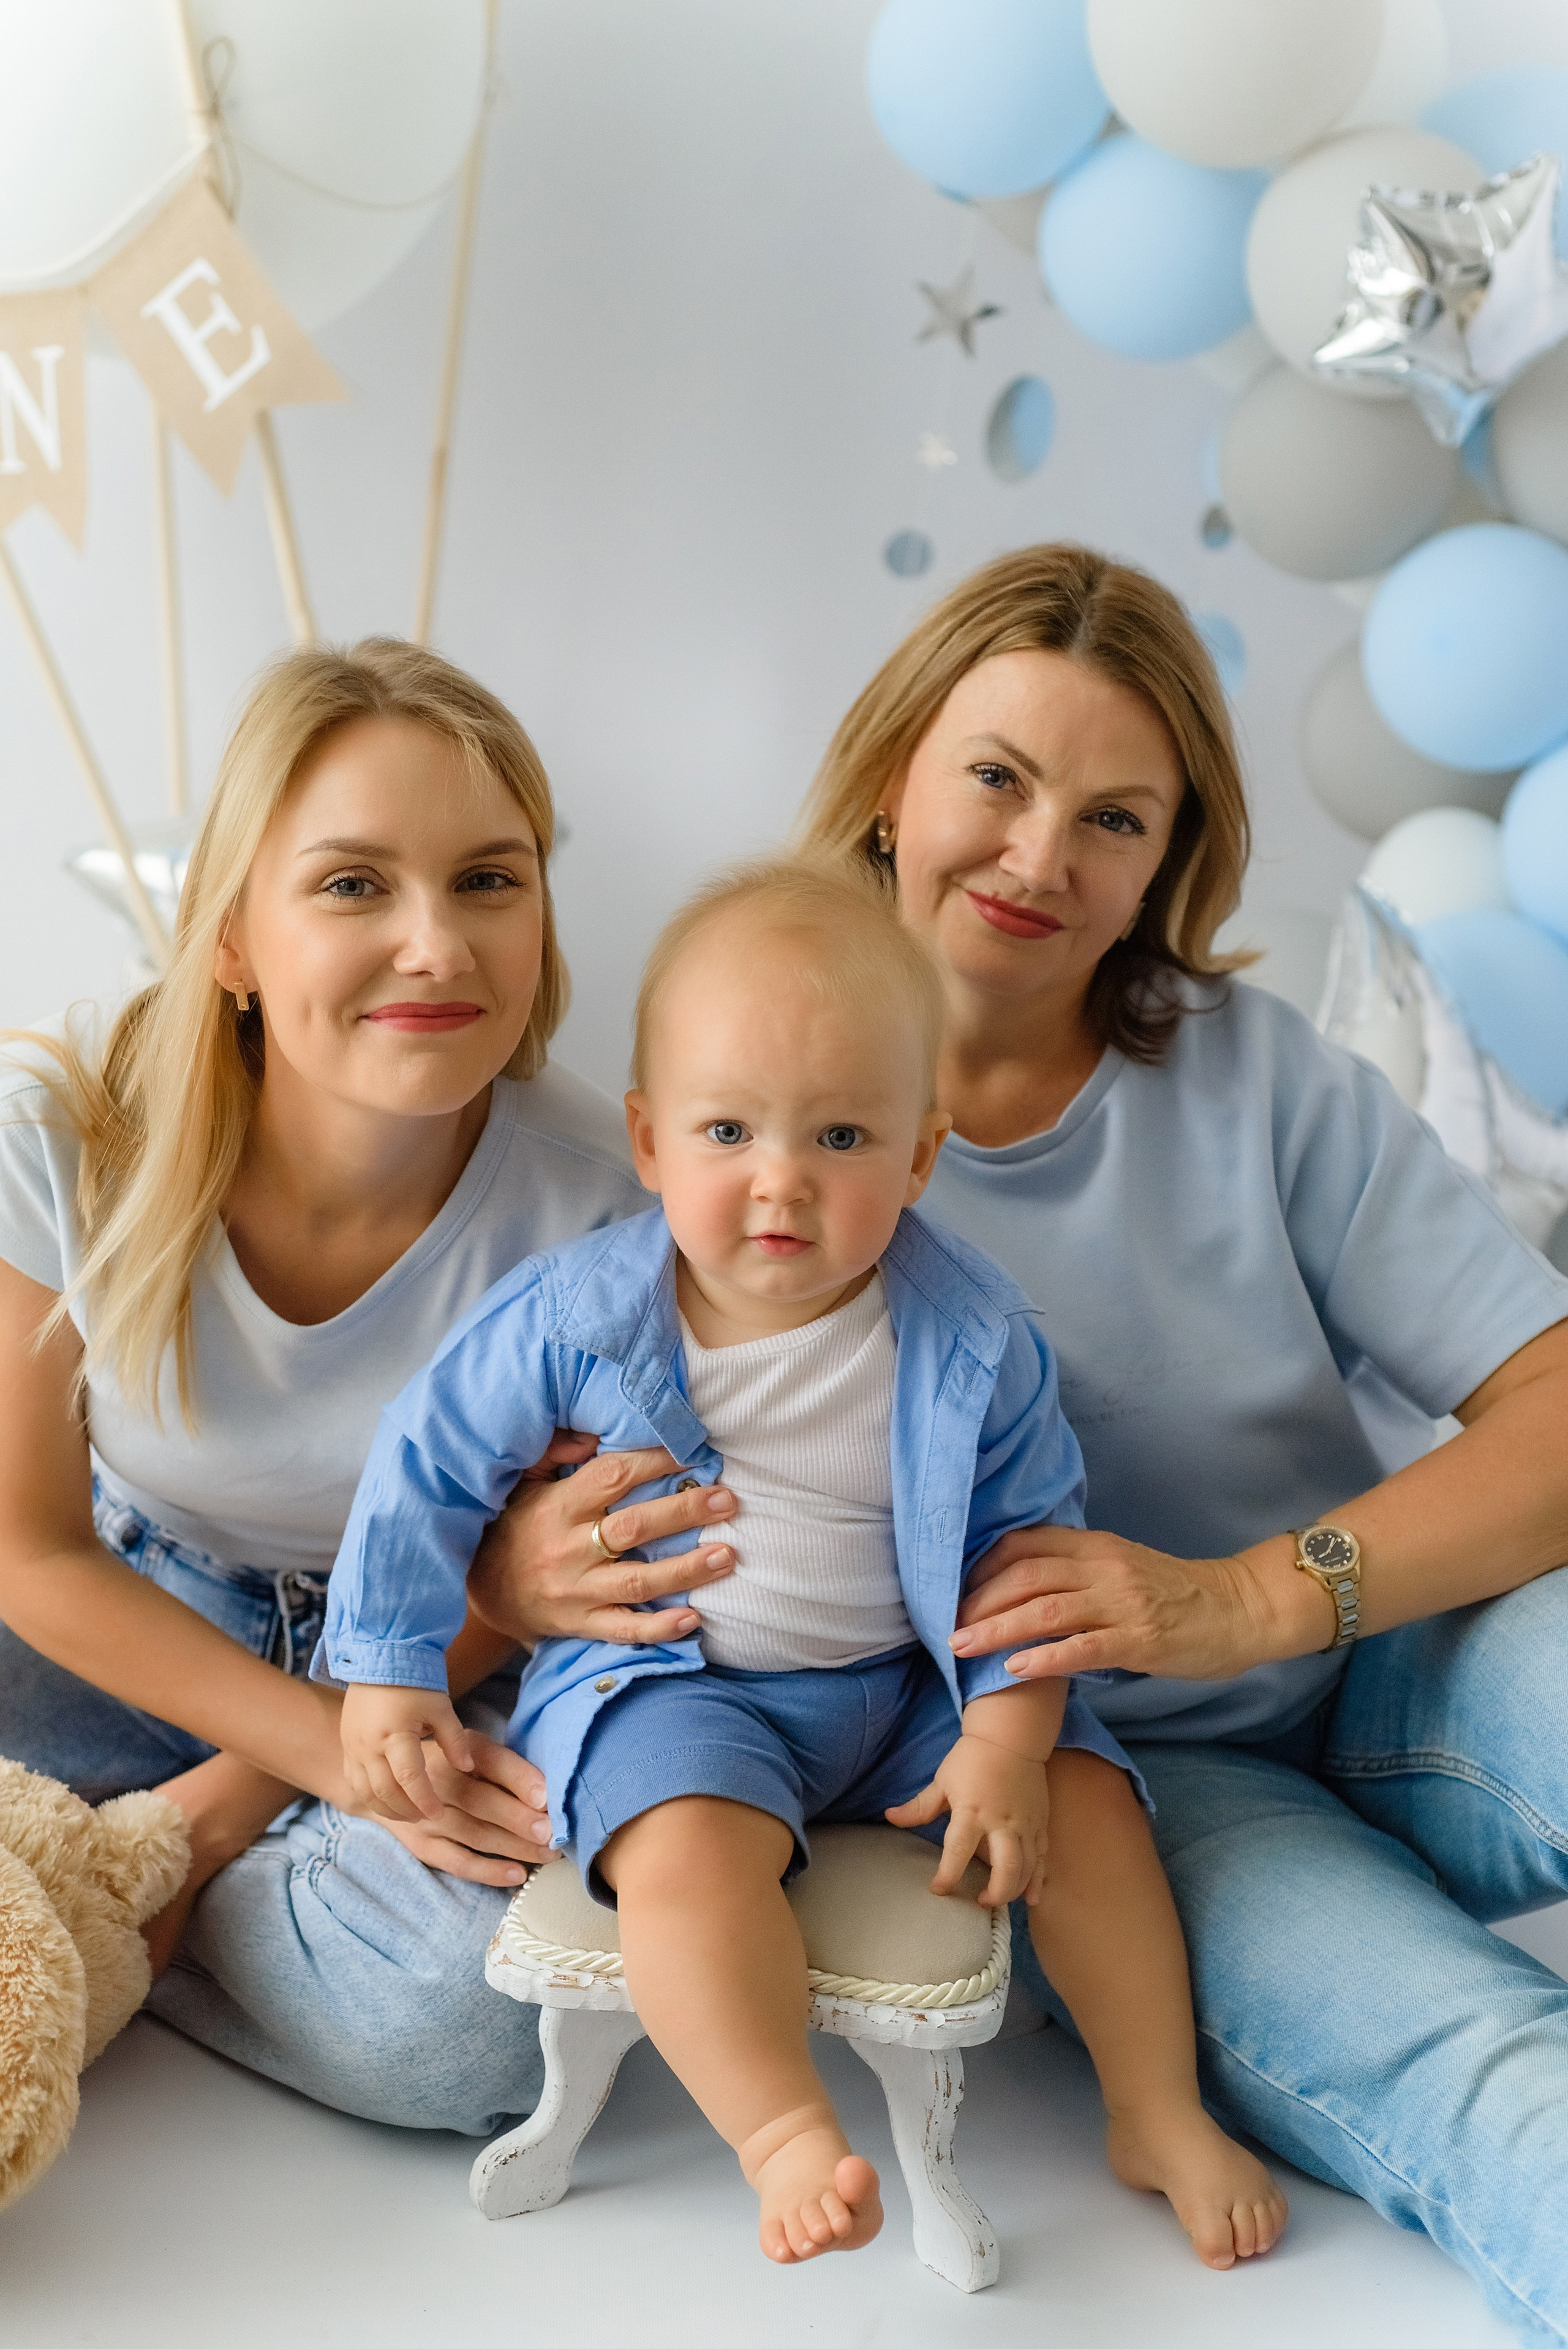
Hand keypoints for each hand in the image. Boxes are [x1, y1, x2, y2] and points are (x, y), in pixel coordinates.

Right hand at [341, 1682, 474, 1822]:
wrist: (379, 1658)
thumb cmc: (415, 1682)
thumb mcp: (441, 1708)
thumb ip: (454, 1740)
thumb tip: (467, 1768)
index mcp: (394, 1733)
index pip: (408, 1779)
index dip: (424, 1800)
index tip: (439, 1813)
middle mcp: (367, 1745)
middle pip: (384, 1791)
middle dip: (407, 1810)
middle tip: (427, 1817)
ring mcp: (352, 1747)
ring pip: (365, 1792)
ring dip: (388, 1808)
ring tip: (410, 1814)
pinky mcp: (347, 1746)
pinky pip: (354, 1782)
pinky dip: (370, 1797)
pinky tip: (387, 1802)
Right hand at [373, 1732, 558, 1889]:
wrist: (391, 1779)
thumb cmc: (452, 1761)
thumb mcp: (476, 1748)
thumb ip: (507, 1765)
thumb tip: (549, 1791)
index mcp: (459, 1749)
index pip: (491, 1761)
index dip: (519, 1778)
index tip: (546, 1797)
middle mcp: (439, 1779)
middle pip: (481, 1801)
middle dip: (519, 1819)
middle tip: (553, 1833)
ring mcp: (427, 1814)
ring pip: (475, 1833)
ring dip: (514, 1847)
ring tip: (548, 1854)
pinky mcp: (422, 1843)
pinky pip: (457, 1861)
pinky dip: (488, 1870)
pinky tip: (517, 1874)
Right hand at [467, 1433, 737, 1647]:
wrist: (484, 1593)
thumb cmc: (517, 1527)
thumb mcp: (525, 1483)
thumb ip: (557, 1451)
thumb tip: (596, 1430)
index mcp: (557, 1507)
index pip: (612, 1477)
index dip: (655, 1462)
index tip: (693, 1452)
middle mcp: (568, 1549)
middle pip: (633, 1528)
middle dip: (683, 1513)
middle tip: (726, 1501)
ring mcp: (576, 1591)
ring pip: (637, 1581)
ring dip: (686, 1570)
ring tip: (727, 1556)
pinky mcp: (582, 1625)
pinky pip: (624, 1628)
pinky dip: (659, 1627)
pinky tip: (693, 1619)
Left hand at [885, 1735, 1049, 1908]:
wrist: (1011, 1736)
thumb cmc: (972, 1758)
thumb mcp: (943, 1780)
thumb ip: (920, 1806)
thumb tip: (889, 1817)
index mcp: (972, 1812)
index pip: (958, 1852)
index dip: (947, 1876)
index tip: (937, 1889)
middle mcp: (1002, 1822)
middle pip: (1006, 1869)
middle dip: (995, 1893)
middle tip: (979, 1901)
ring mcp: (1025, 1824)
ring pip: (1027, 1867)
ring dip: (1015, 1890)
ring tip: (998, 1900)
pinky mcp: (1040, 1823)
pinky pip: (1043, 1857)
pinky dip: (1038, 1879)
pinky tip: (1032, 1897)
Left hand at [949, 1524, 1281, 1683]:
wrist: (1240, 1608)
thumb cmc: (1178, 1594)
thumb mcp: (1123, 1567)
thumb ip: (1080, 1570)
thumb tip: (1028, 1584)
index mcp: (1096, 1546)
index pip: (1027, 1545)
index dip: (984, 1566)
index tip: (957, 1590)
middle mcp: (1104, 1568)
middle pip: (1027, 1576)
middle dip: (980, 1601)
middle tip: (946, 1627)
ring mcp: (1122, 1603)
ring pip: (1046, 1610)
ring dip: (998, 1629)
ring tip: (962, 1647)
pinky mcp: (1140, 1639)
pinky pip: (1084, 1647)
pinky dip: (1045, 1657)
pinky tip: (1015, 1668)